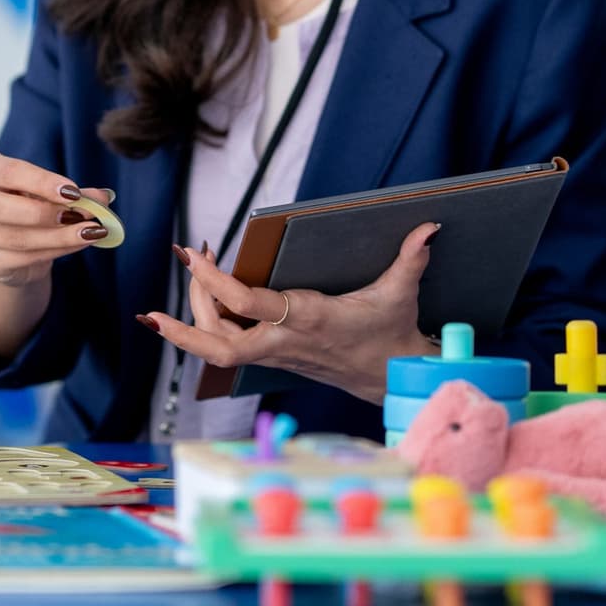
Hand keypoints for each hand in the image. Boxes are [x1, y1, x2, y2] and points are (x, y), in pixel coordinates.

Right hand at [0, 152, 110, 287]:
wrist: (8, 240)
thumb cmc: (25, 202)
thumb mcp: (45, 189)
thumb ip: (70, 192)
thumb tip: (103, 197)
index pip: (7, 173)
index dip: (41, 182)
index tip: (74, 192)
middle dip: (44, 213)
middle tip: (82, 216)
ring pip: (14, 238)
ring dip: (58, 238)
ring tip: (91, 233)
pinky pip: (18, 259)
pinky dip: (53, 252)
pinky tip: (76, 245)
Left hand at [140, 224, 440, 404]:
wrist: (392, 379)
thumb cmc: (390, 334)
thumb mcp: (399, 294)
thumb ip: (411, 259)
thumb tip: (430, 227)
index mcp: (307, 319)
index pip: (247, 305)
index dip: (214, 281)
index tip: (192, 256)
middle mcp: (283, 340)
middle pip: (218, 343)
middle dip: (185, 321)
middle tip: (175, 278)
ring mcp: (275, 354)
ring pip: (217, 348)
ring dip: (194, 316)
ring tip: (196, 273)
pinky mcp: (273, 358)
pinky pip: (228, 349)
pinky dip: (208, 326)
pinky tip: (204, 299)